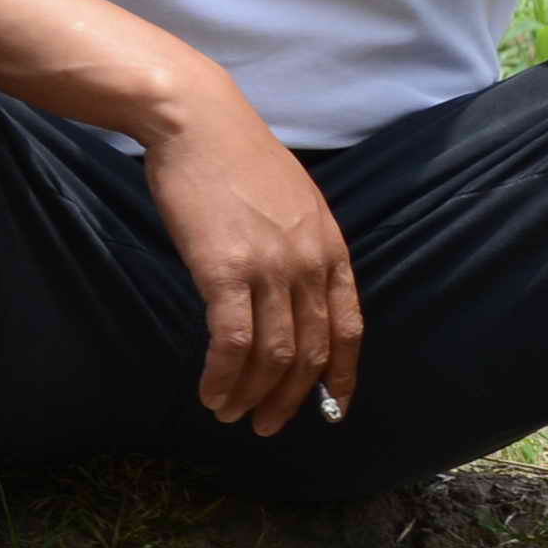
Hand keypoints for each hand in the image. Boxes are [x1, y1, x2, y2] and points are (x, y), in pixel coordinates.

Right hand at [136, 75, 359, 434]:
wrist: (198, 122)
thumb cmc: (235, 157)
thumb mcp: (292, 201)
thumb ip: (300, 246)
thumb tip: (290, 290)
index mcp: (331, 248)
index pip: (349, 328)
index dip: (342, 376)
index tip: (331, 409)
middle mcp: (309, 263)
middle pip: (311, 351)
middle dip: (291, 398)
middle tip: (268, 426)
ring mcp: (270, 268)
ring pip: (274, 354)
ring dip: (254, 395)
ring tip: (232, 415)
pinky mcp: (225, 270)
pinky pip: (231, 341)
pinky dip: (224, 376)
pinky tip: (211, 393)